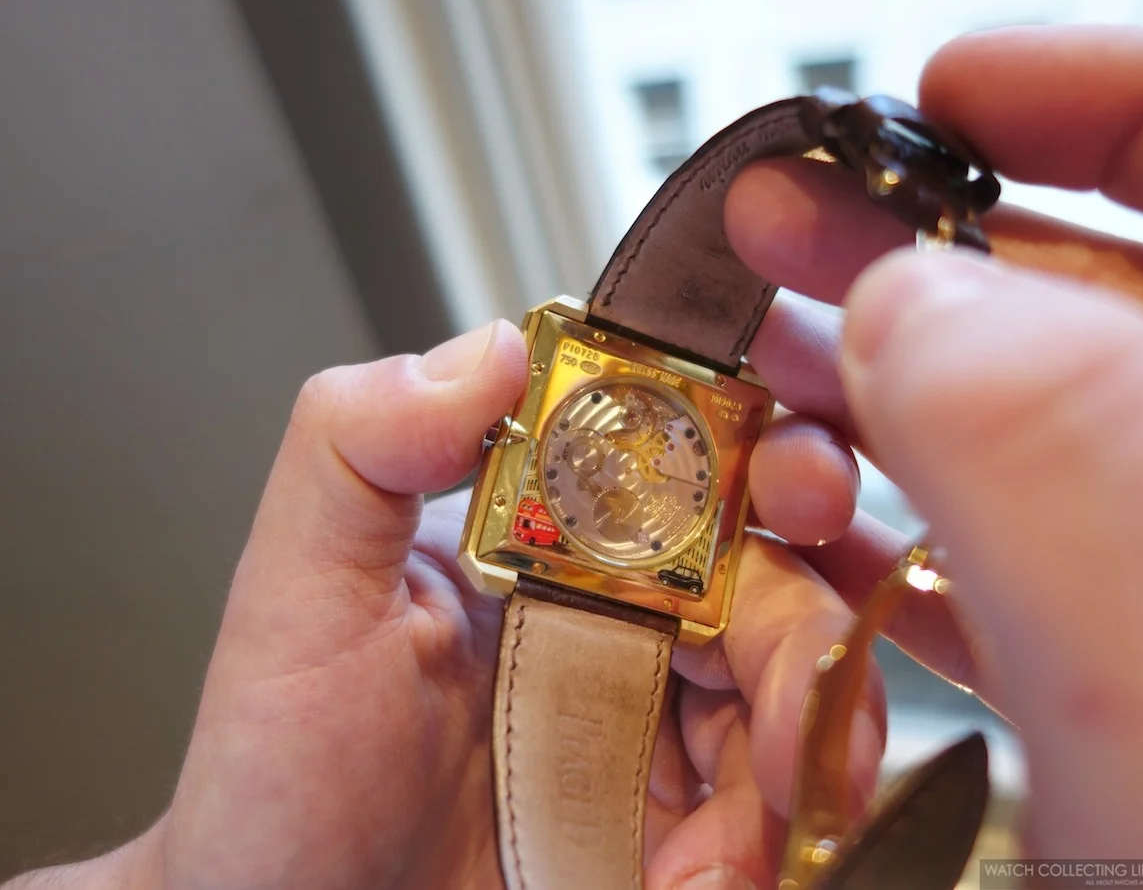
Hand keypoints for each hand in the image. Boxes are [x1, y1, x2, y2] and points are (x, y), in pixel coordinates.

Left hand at [7, 318, 875, 888]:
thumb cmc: (282, 772)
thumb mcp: (301, 593)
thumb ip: (359, 448)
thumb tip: (485, 352)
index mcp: (554, 541)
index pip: (691, 465)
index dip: (769, 459)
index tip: (801, 491)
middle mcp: (620, 619)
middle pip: (774, 587)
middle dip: (814, 635)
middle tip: (803, 708)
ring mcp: (653, 724)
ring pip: (793, 702)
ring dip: (814, 750)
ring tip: (772, 820)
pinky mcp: (674, 827)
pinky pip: (763, 818)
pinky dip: (766, 850)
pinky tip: (710, 881)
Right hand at [729, 25, 1142, 855]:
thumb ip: (1067, 468)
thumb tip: (917, 305)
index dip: (1103, 98)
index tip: (943, 94)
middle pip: (1123, 300)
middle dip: (938, 248)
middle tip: (797, 237)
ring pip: (1055, 436)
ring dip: (899, 396)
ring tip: (775, 375)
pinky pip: (1037, 566)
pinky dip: (924, 535)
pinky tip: (838, 533)